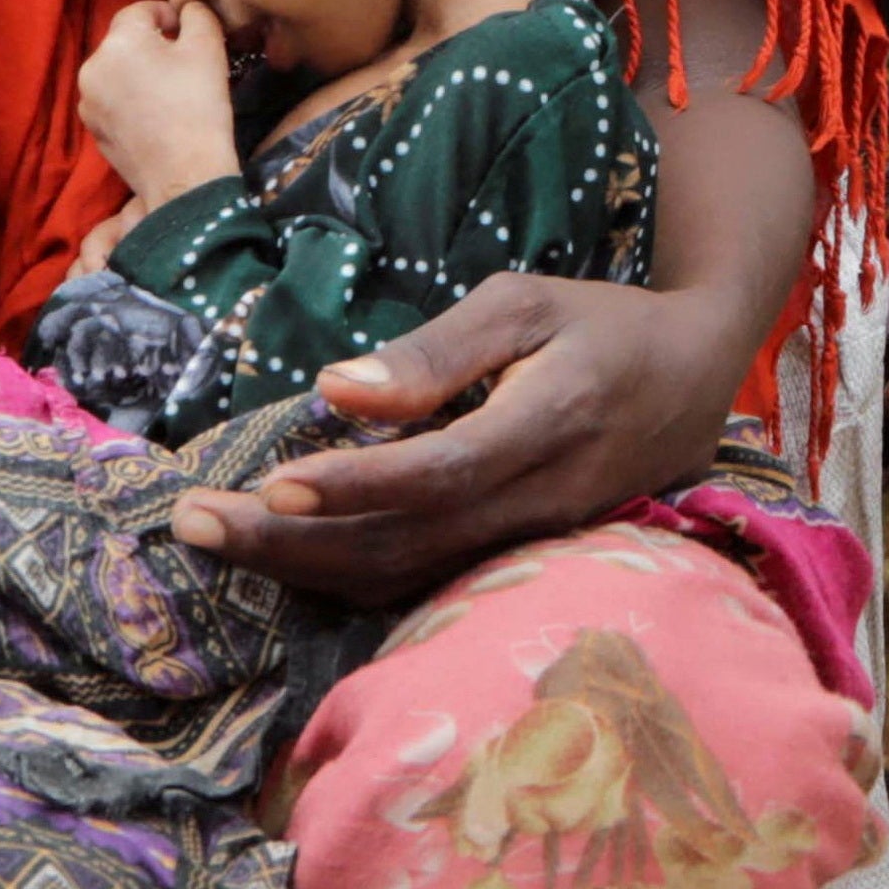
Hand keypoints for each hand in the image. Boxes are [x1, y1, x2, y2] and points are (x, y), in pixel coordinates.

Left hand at [76, 0, 240, 209]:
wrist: (185, 175)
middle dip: (152, 47)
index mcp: (119, 41)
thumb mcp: (209, 47)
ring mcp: (88, 101)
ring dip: (139, 74)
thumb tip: (189, 9)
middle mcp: (93, 67)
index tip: (189, 32)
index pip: (140, 10)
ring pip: (117, 73)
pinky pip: (113, 102)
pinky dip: (131, 102)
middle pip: (125, 43)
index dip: (167, 15)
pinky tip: (157, 118)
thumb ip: (197, 14)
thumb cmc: (199, 106)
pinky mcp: (93, 130)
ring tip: (170, 94)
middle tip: (185, 66)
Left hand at [170, 271, 738, 604]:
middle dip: (290, 541)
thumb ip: (435, 350)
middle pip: (402, 543)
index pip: (438, 472)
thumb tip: (335, 389)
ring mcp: (530, 543)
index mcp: (546, 424)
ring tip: (214, 538)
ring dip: (302, 567)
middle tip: (192, 520)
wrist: (696, 378)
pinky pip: (422, 584)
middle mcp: (539, 502)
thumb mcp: (526, 303)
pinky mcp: (517, 560)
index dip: (354, 485)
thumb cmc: (601, 324)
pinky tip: (283, 560)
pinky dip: (345, 580)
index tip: (269, 480)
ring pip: (404, 577)